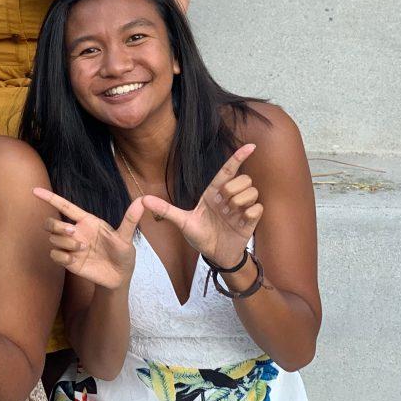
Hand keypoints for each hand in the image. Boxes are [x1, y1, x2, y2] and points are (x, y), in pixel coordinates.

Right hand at [33, 188, 143, 289]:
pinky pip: (55, 255)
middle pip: (52, 222)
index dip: (50, 197)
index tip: (35, 190)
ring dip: (65, 242)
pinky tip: (74, 260)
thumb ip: (130, 220)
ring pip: (53, 238)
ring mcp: (71, 246)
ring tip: (82, 249)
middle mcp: (76, 232)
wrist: (119, 277)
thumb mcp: (126, 238)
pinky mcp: (68, 261)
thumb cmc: (123, 254)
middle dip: (57, 225)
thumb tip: (143, 201)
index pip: (64, 206)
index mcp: (87, 221)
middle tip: (73, 232)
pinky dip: (62, 256)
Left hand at [141, 144, 261, 268]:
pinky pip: (257, 207)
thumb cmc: (200, 235)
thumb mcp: (182, 222)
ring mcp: (242, 207)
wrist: (215, 255)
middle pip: (242, 178)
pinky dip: (248, 214)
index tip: (251, 145)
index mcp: (213, 192)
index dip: (238, 157)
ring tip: (230, 215)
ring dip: (239, 202)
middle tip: (222, 206)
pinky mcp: (251, 219)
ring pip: (251, 190)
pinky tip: (240, 221)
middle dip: (232, 190)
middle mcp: (229, 196)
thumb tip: (143, 200)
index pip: (227, 170)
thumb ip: (165, 210)